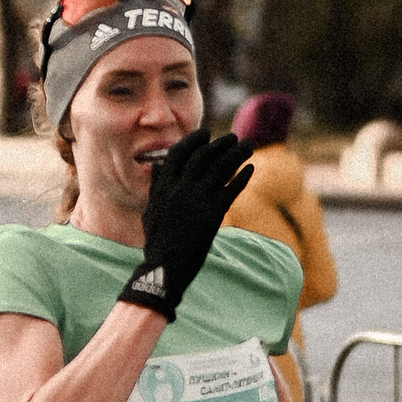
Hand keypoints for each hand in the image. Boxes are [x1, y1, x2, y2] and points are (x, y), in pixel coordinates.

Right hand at [119, 127, 251, 322]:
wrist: (166, 268)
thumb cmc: (157, 242)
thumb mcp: (151, 211)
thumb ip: (156, 187)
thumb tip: (158, 166)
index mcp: (162, 188)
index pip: (178, 155)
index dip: (193, 141)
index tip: (206, 133)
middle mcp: (179, 190)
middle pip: (203, 157)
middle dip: (220, 144)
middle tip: (234, 137)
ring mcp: (196, 201)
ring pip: (220, 169)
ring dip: (236, 154)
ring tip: (248, 146)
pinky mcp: (212, 215)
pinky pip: (230, 189)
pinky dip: (242, 177)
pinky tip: (250, 168)